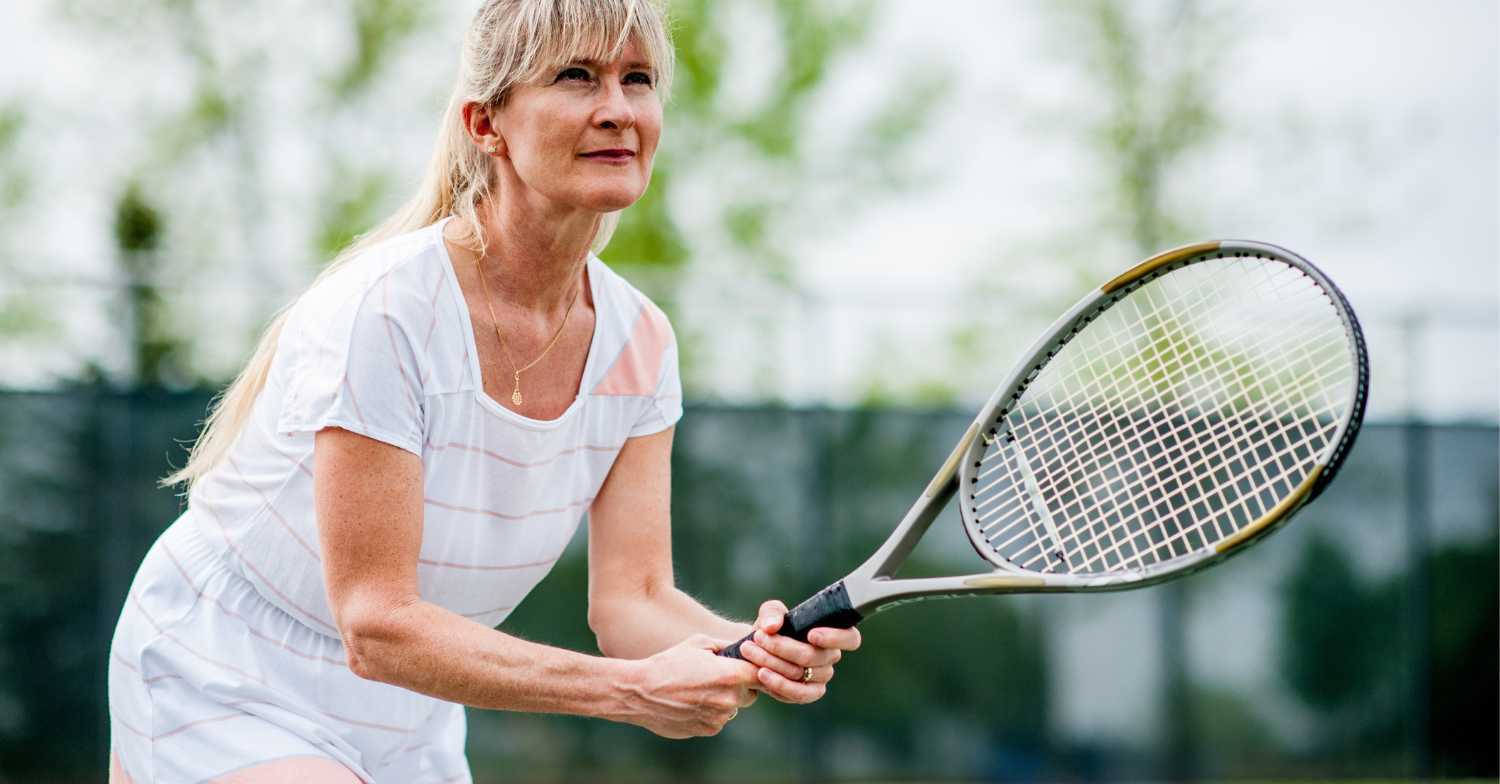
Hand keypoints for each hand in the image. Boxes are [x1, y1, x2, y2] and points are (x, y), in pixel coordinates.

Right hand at [619, 634, 759, 738]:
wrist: (640, 692)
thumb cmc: (669, 663)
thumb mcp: (699, 643)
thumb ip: (726, 647)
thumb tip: (743, 649)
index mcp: (730, 675)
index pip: (760, 673)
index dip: (756, 669)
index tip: (747, 666)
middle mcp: (729, 699)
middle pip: (750, 693)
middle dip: (740, 685)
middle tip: (720, 676)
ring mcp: (719, 718)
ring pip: (733, 707)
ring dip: (724, 700)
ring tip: (699, 689)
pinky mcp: (708, 730)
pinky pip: (718, 719)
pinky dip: (710, 712)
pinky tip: (691, 702)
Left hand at [735, 599, 861, 703]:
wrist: (756, 653)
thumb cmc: (771, 630)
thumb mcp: (770, 614)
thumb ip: (772, 613)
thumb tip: (772, 626)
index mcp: (830, 635)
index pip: (850, 638)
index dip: (835, 638)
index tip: (811, 634)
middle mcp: (830, 657)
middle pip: (814, 656)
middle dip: (783, 646)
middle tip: (758, 636)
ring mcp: (821, 678)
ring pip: (801, 673)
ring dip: (773, 662)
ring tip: (750, 651)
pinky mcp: (809, 694)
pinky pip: (798, 694)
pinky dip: (778, 684)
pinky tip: (761, 674)